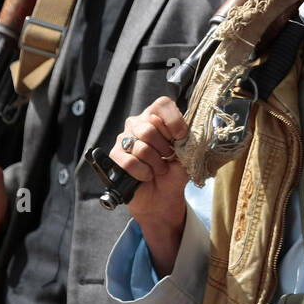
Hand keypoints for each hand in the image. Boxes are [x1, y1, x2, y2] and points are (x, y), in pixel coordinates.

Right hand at [107, 96, 188, 274]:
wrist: (162, 198)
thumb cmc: (174, 173)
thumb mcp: (187, 154)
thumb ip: (188, 139)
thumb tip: (188, 131)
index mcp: (157, 118)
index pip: (162, 105)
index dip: (173, 121)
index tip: (181, 137)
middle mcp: (138, 124)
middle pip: (150, 126)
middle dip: (165, 148)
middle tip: (168, 158)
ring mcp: (124, 139)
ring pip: (141, 145)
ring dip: (156, 163)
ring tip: (159, 169)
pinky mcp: (115, 156)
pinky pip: (129, 161)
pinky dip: (143, 172)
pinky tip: (147, 176)